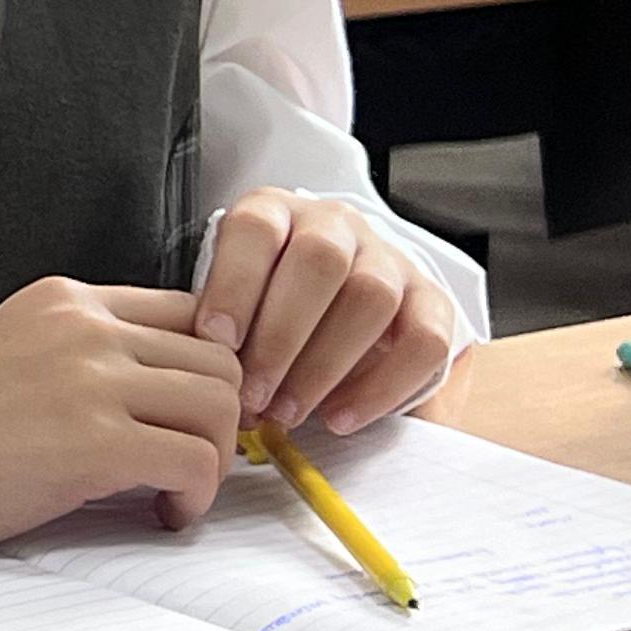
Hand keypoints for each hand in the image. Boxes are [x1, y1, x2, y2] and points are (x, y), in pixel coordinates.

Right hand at [0, 280, 242, 550]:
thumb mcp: (19, 349)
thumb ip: (88, 352)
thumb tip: (165, 393)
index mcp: (67, 300)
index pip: (191, 313)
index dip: (208, 370)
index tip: (193, 414)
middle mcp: (87, 329)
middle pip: (219, 359)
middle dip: (220, 418)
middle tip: (192, 459)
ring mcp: (93, 383)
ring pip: (220, 406)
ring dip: (214, 458)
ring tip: (176, 488)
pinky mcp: (97, 444)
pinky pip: (196, 463)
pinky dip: (195, 496)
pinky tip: (163, 512)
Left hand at [191, 188, 459, 436]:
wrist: (332, 302)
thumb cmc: (262, 305)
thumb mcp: (230, 301)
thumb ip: (219, 324)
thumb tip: (198, 375)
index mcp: (275, 212)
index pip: (256, 229)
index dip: (234, 283)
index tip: (215, 340)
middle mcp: (335, 226)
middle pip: (319, 262)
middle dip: (280, 336)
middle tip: (251, 395)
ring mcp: (389, 259)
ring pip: (371, 297)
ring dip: (324, 365)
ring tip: (288, 413)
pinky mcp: (432, 302)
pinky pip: (423, 341)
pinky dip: (381, 387)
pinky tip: (339, 418)